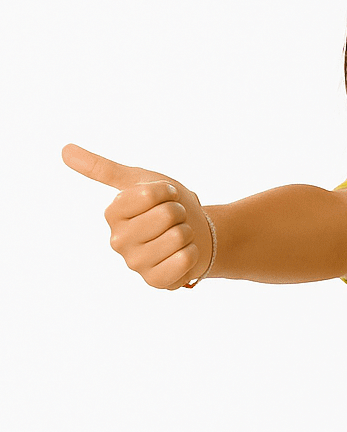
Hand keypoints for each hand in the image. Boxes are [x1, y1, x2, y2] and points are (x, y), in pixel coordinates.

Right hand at [62, 143, 212, 290]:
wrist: (197, 233)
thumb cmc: (168, 204)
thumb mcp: (140, 180)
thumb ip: (103, 168)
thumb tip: (64, 149)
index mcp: (113, 213)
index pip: (150, 194)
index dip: (167, 191)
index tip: (165, 196)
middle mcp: (118, 240)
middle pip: (166, 215)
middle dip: (180, 212)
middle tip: (174, 219)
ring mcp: (136, 264)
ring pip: (178, 237)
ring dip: (187, 233)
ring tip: (178, 236)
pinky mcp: (156, 281)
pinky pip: (185, 259)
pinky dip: (193, 253)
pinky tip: (183, 254)